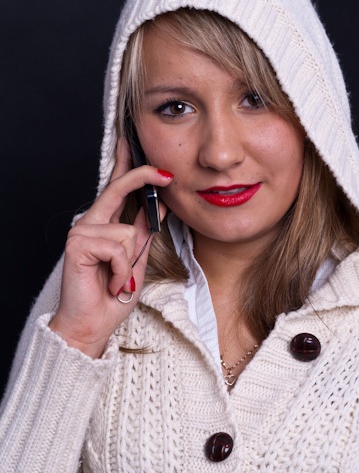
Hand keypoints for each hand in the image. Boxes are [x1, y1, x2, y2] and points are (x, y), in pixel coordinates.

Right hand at [49, 138, 172, 357]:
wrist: (93, 324)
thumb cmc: (112, 295)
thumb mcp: (136, 258)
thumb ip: (144, 231)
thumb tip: (161, 203)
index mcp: (104, 224)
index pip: (116, 187)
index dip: (130, 167)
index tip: (140, 147)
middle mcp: (90, 223)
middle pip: (117, 188)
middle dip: (142, 177)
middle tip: (166, 174)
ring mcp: (81, 231)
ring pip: (126, 232)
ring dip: (130, 264)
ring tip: (119, 281)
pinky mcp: (78, 244)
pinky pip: (117, 249)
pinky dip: (121, 271)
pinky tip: (111, 284)